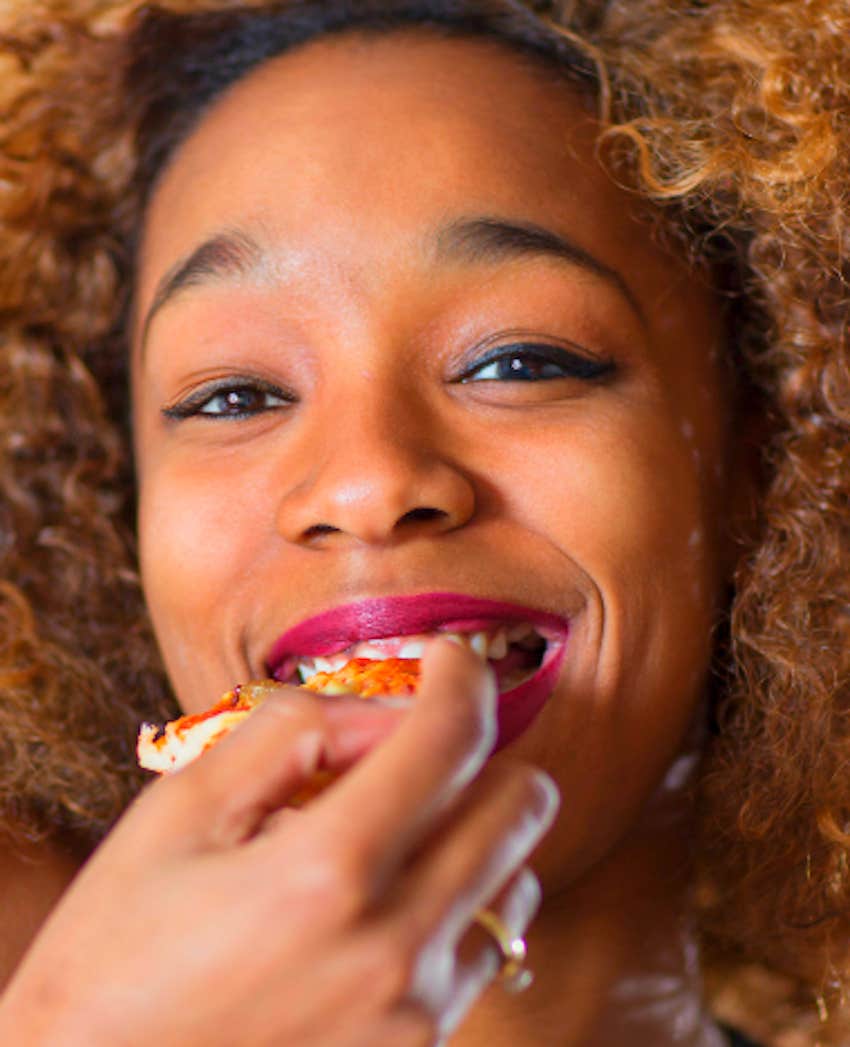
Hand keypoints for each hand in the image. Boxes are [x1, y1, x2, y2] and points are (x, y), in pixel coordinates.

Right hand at [0, 638, 558, 1045]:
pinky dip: (460, 901)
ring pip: (517, 877)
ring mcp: (416, 1013)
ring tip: (396, 830)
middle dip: (478, 750)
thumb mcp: (180, 812)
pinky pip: (485, 947)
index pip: (452, 738)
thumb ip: (292, 733)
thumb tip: (384, 711)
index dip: (460, 675)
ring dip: (474, 831)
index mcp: (327, 873)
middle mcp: (394, 948)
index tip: (444, 660)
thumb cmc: (114, 956)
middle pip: (521, 805)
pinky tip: (389, 898)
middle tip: (417, 743)